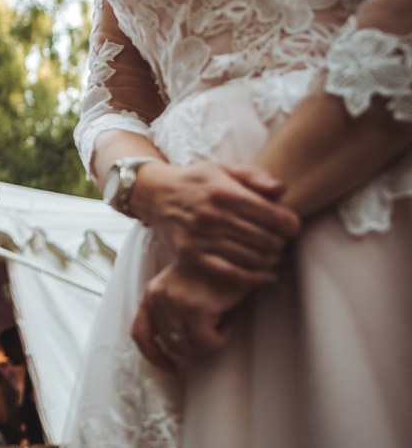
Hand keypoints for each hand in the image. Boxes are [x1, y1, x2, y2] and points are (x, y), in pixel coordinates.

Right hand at [132, 159, 298, 285]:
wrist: (155, 193)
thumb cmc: (196, 181)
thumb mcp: (223, 168)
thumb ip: (255, 176)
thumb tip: (282, 189)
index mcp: (224, 192)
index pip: (272, 215)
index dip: (291, 224)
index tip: (292, 226)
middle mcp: (212, 215)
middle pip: (266, 238)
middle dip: (281, 241)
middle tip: (281, 239)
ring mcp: (200, 237)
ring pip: (252, 257)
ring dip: (271, 259)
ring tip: (273, 253)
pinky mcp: (191, 254)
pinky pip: (231, 273)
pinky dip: (254, 278)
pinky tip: (267, 275)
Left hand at [132, 260, 251, 369]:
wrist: (231, 250)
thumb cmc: (210, 272)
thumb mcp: (180, 288)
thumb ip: (170, 311)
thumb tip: (175, 349)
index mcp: (150, 293)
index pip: (139, 334)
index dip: (154, 356)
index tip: (171, 368)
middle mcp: (157, 297)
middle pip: (172, 346)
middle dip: (195, 347)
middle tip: (213, 331)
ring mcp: (175, 303)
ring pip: (191, 347)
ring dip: (210, 342)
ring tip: (221, 322)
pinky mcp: (196, 308)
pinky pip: (208, 343)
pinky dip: (221, 337)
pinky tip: (228, 320)